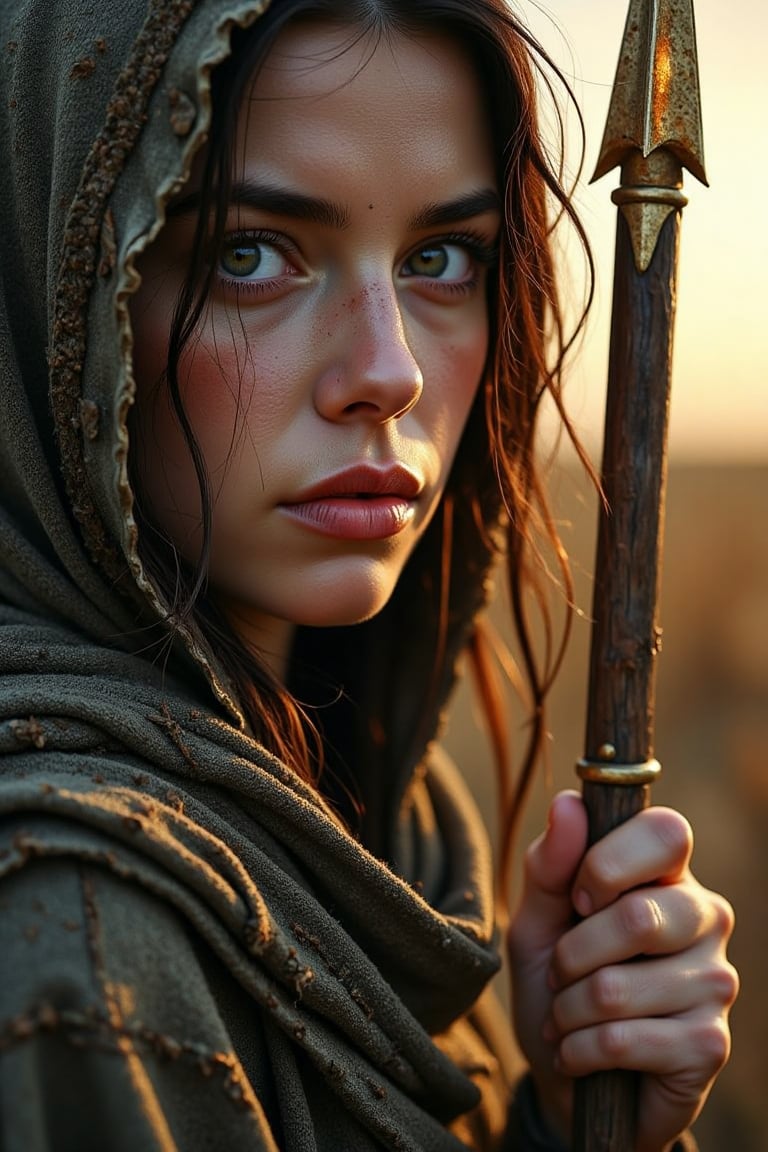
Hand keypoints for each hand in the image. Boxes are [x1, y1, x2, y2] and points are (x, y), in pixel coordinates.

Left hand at [507, 790, 737, 1151]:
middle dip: (573, 954)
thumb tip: (568, 804)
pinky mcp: (709, 1044)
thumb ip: (550, 865)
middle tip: (561, 973)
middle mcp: (705, 917)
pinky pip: (623, 1040)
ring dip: (568, 1010)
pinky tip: (580, 1053)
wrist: (566, 1073)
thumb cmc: (559, 981)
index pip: (666, 831)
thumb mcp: (539, 920)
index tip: (577, 899)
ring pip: (618, 987)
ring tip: (567, 1017)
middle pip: (638, 916)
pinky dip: (579, 1049)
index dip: (608, 862)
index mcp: (668, 874)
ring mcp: (716, 981)